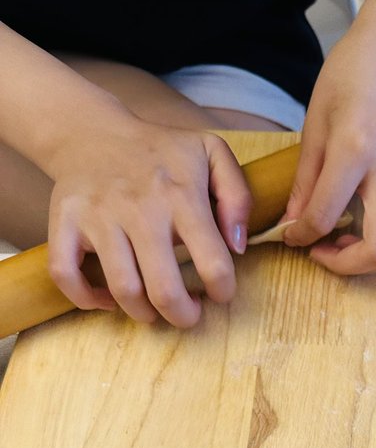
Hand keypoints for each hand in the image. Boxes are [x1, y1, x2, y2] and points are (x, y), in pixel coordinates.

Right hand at [46, 116, 250, 325]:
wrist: (94, 131)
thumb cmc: (161, 153)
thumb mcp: (211, 154)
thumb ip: (238, 196)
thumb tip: (238, 246)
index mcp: (181, 195)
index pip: (214, 264)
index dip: (223, 291)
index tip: (219, 293)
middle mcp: (139, 208)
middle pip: (165, 290)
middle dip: (184, 316)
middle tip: (189, 313)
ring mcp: (98, 216)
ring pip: (123, 290)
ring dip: (144, 314)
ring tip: (155, 309)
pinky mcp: (64, 222)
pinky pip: (66, 275)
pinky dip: (87, 298)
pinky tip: (109, 298)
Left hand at [282, 22, 375, 273]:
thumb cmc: (354, 75)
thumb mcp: (316, 121)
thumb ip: (305, 179)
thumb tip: (293, 222)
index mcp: (357, 150)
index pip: (326, 216)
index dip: (301, 236)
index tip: (290, 236)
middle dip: (345, 266)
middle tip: (320, 252)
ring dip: (365, 258)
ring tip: (338, 241)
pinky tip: (356, 223)